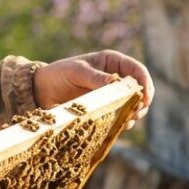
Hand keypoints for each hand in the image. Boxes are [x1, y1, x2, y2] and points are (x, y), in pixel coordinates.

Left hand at [33, 50, 155, 124]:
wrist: (43, 90)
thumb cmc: (59, 73)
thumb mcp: (76, 72)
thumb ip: (95, 77)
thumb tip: (115, 82)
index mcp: (113, 62)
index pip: (138, 70)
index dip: (145, 83)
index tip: (145, 97)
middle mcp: (117, 77)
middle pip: (141, 89)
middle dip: (142, 101)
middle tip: (136, 113)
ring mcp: (112, 94)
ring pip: (134, 105)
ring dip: (135, 113)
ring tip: (128, 121)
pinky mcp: (106, 108)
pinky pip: (122, 115)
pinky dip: (124, 121)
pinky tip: (120, 126)